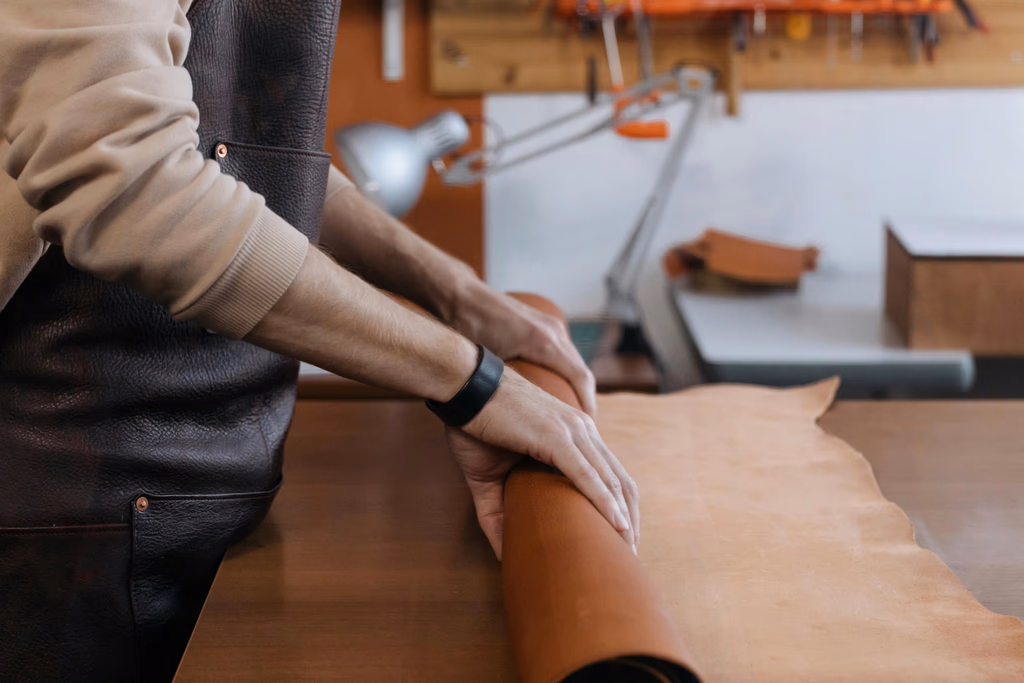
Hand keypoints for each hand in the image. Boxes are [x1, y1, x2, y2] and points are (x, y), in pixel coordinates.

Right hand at [448, 370, 638, 559]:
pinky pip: (587, 474)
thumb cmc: (474, 425)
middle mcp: (581, 430)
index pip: (610, 474)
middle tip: (631, 554)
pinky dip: (604, 501)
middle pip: (620, 480)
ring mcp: (571, 431)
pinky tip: (616, 524)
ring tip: (628, 549)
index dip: (621, 508)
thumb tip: (502, 553)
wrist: (461, 387)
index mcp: (574, 435)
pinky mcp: (554, 436)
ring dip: (624, 517)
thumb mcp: (488, 477)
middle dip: (630, 519)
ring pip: (610, 479)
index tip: (622, 540)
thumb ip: (497, 513)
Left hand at [449, 282, 597, 416]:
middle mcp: (552, 331)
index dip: (585, 405)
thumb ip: (502, 387)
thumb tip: (511, 419)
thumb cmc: (467, 327)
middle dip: (584, 401)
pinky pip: (564, 353)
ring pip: (573, 362)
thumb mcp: (486, 362)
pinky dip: (566, 373)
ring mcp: (549, 324)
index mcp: (543, 342)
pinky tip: (558, 390)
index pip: (579, 378)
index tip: (588, 430)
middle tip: (583, 431)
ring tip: (572, 416)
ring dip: (576, 388)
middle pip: (581, 372)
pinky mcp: (542, 323)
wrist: (458, 294)